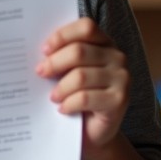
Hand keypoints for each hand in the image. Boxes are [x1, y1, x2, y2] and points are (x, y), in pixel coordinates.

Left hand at [36, 17, 128, 149]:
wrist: (93, 132)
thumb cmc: (77, 95)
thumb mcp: (69, 72)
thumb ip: (61, 57)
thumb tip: (38, 53)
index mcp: (105, 43)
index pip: (86, 27)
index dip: (63, 36)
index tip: (44, 50)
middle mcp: (118, 57)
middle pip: (79, 51)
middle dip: (54, 62)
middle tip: (40, 73)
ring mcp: (122, 78)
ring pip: (80, 76)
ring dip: (60, 88)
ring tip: (52, 96)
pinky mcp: (119, 100)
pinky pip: (85, 97)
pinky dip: (69, 103)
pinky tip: (62, 108)